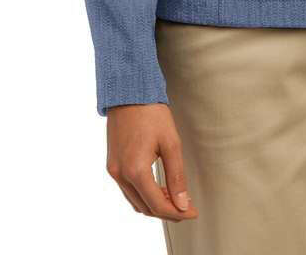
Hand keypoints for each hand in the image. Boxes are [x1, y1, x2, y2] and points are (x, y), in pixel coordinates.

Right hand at [106, 103, 198, 220]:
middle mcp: (120, 174)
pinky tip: (159, 187)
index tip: (193, 212)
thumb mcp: (170, 143)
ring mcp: (114, 171)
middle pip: (145, 207)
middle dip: (167, 211)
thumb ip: (176, 176)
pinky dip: (144, 194)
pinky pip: (128, 190)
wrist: (128, 93)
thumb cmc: (151, 113)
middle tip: (187, 207)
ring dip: (155, 204)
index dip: (177, 213)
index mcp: (135, 170)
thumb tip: (183, 204)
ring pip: (136, 201)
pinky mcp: (112, 165)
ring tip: (176, 197)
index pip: (157, 205)